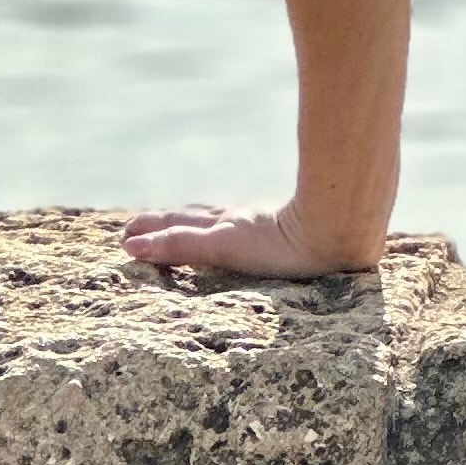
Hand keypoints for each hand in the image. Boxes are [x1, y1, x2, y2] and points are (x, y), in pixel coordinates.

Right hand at [120, 199, 371, 281]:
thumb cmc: (284, 247)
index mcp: (223, 225)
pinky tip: (241, 225)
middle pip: (194, 219)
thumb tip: (131, 245)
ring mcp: (262, 222)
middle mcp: (239, 219)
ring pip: (219, 217)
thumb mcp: (223, 246)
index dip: (152, 231)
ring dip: (193, 221)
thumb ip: (180, 246)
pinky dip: (227, 222)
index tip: (126, 235)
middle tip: (138, 226)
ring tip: (179, 221)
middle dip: (165, 224)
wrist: (339, 232)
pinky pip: (246, 222)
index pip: (178, 226)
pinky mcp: (288, 227)